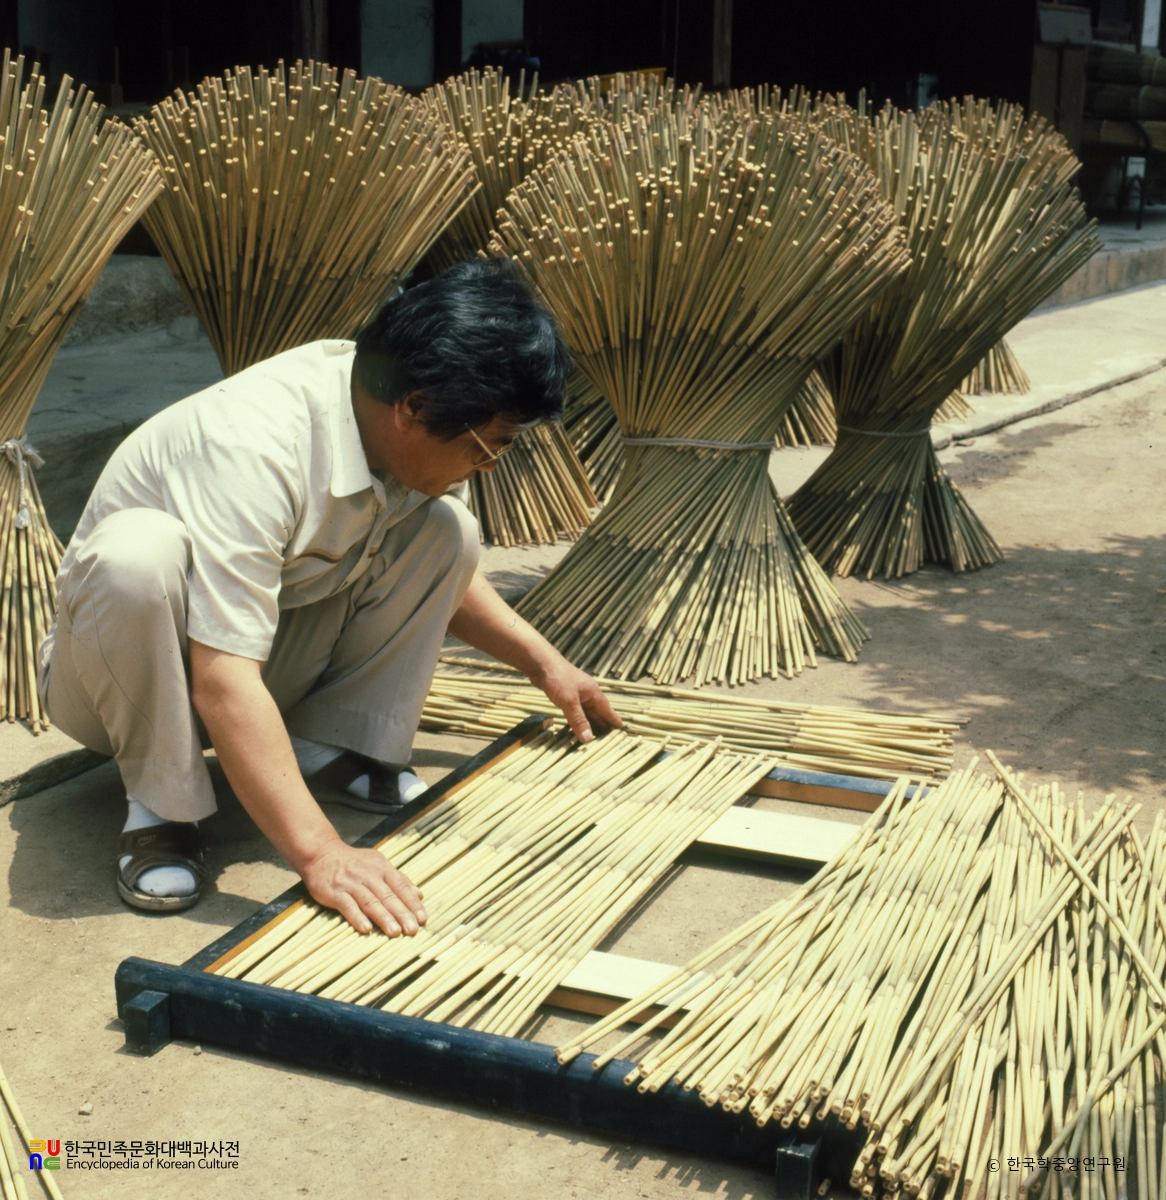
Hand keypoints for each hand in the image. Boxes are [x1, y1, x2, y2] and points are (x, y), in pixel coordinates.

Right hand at [299, 838, 427, 935]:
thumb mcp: (378, 864)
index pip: (401, 886)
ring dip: (384, 917)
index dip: (412, 903)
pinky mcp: (335, 892)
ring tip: (395, 932)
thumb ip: (398, 879)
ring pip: (370, 901)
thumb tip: (419, 894)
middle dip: (402, 913)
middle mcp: (368, 874)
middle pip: (388, 896)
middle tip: (413, 930)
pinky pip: (348, 905)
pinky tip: (366, 929)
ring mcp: (351, 883)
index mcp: (382, 867)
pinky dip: (357, 917)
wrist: (321, 853)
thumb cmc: (354, 863)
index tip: (423, 918)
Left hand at [529, 654, 622, 742]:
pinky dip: (578, 718)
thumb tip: (588, 739)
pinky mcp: (565, 694)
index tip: (621, 727)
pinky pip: (576, 709)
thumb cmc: (558, 679)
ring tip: (595, 733)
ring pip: (586, 711)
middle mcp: (587, 693)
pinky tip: (576, 723)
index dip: (613, 719)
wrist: (541, 663)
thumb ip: (578, 720)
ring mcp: (576, 693)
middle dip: (603, 723)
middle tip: (609, 736)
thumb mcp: (569, 702)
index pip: (606, 709)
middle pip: (597, 711)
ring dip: (590, 722)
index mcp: (593, 693)